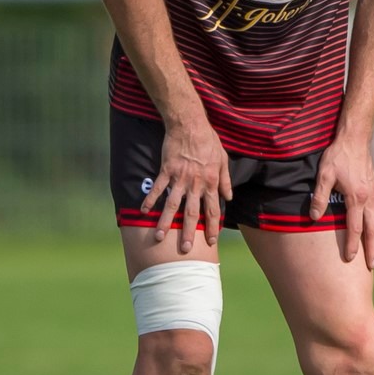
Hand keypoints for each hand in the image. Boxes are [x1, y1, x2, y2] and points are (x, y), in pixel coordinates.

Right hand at [145, 117, 230, 252]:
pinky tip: (143, 211)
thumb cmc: (208, 141)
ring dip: (166, 222)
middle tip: (185, 249)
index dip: (212, 227)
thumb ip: (226, 180)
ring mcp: (180, 178)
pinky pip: (158, 188)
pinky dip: (150, 200)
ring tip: (160, 237)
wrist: (190, 124)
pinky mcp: (166, 170)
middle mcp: (196, 184)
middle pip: (193, 213)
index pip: (213, 210)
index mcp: (211, 183)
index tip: (211, 241)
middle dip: (189, 233)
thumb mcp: (223, 159)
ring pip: (173, 205)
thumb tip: (230, 196)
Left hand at [311, 138, 373, 268]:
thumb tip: (314, 218)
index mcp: (357, 197)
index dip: (353, 245)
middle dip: (372, 249)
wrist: (355, 139)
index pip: (355, 228)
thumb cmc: (338, 156)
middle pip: (373, 230)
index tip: (350, 259)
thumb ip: (320, 197)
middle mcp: (370, 198)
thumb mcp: (324, 175)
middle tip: (371, 266)